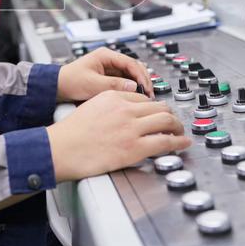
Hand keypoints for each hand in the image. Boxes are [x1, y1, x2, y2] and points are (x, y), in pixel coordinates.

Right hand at [46, 91, 191, 180]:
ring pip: (166, 121)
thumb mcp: (90, 107)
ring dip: (178, 126)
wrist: (61, 148)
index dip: (153, 107)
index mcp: (113, 96)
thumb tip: (124, 116)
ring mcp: (131, 128)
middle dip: (170, 114)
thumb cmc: (70, 133)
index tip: (157, 113)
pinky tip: (183, 143)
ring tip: (180, 132)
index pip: (143, 98)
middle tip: (173, 122)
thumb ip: (110, 107)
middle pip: (159, 106)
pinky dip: (178, 142)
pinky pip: (165, 142)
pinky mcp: (134, 148)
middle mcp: (125, 109)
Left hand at [57, 46, 151, 101]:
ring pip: (131, 75)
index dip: (141, 76)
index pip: (130, 63)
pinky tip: (134, 98)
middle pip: (134, 68)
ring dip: (138, 85)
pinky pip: (124, 82)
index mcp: (105, 55)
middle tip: (149, 94)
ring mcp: (109, 69)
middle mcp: (109, 60)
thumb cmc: (70, 81)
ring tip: (143, 97)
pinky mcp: (108, 78)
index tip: (146, 88)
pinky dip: (131, 89)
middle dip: (143, 80)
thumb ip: (113, 85)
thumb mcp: (92, 84)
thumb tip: (133, 86)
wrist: (57, 87)